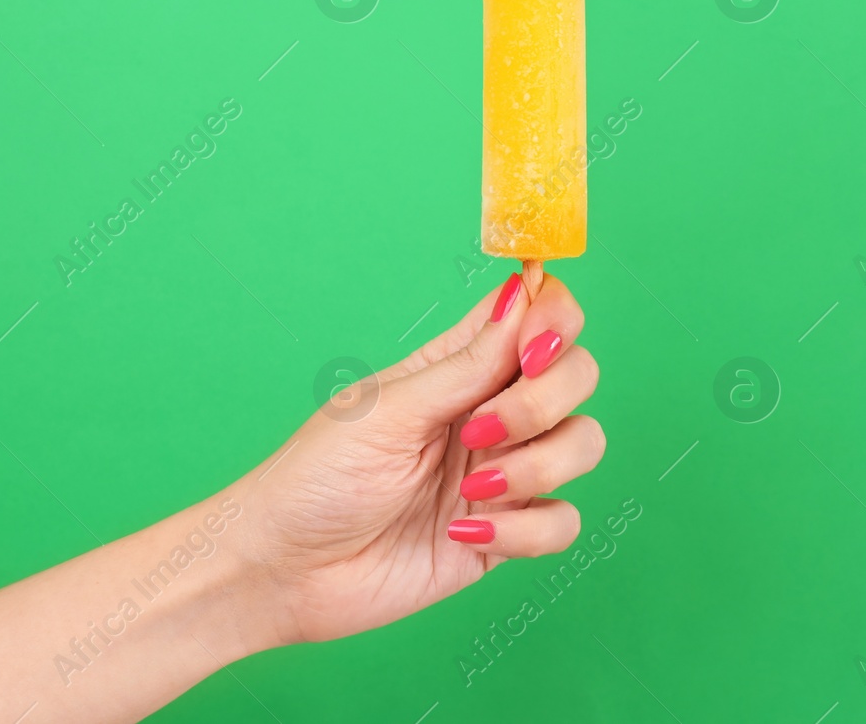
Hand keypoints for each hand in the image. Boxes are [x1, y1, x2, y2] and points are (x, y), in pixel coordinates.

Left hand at [228, 271, 604, 647]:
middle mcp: (490, 412)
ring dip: (539, 466)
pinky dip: (526, 530)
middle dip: (547, 399)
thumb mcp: (390, 411)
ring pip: (582, 444)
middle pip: (576, 375)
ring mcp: (502, 473)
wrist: (283, 573)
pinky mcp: (504, 535)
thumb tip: (523, 292)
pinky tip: (466, 535)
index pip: (537, 315)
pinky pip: (562, 522)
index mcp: (458, 366)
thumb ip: (468, 364)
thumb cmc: (315, 479)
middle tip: (481, 429)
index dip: (554, 318)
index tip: (532, 347)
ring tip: (476, 488)